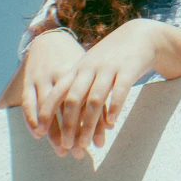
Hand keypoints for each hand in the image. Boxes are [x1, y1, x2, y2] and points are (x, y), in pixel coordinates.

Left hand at [35, 19, 161, 158]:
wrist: (140, 35)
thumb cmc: (113, 55)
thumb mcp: (91, 64)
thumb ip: (78, 84)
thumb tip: (64, 113)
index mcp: (79, 68)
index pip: (58, 91)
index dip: (48, 111)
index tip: (40, 131)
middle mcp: (91, 67)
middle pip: (74, 99)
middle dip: (69, 125)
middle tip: (66, 146)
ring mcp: (109, 67)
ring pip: (95, 99)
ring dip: (89, 124)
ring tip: (87, 144)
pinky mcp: (128, 69)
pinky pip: (119, 91)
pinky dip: (113, 108)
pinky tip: (110, 123)